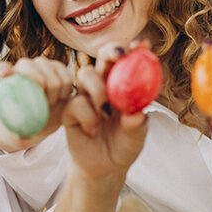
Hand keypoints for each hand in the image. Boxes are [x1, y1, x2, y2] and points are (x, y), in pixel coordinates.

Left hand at [0, 56, 74, 149]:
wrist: (44, 116)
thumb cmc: (27, 124)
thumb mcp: (19, 133)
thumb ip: (17, 135)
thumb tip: (20, 139)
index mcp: (9, 79)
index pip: (3, 69)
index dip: (4, 70)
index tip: (4, 75)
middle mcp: (24, 67)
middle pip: (35, 75)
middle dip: (41, 93)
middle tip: (43, 107)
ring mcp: (42, 65)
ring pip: (53, 80)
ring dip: (55, 96)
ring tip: (50, 104)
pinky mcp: (58, 67)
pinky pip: (66, 79)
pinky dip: (66, 92)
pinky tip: (60, 98)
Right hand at [61, 41, 148, 180]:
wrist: (104, 168)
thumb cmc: (124, 147)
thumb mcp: (136, 137)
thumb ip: (137, 125)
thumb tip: (138, 114)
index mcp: (124, 86)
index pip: (129, 62)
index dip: (134, 50)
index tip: (142, 44)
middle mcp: (104, 86)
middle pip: (104, 57)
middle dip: (111, 51)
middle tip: (119, 55)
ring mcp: (85, 96)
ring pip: (86, 74)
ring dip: (98, 89)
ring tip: (104, 108)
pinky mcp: (70, 109)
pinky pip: (76, 102)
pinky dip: (87, 116)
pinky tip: (92, 130)